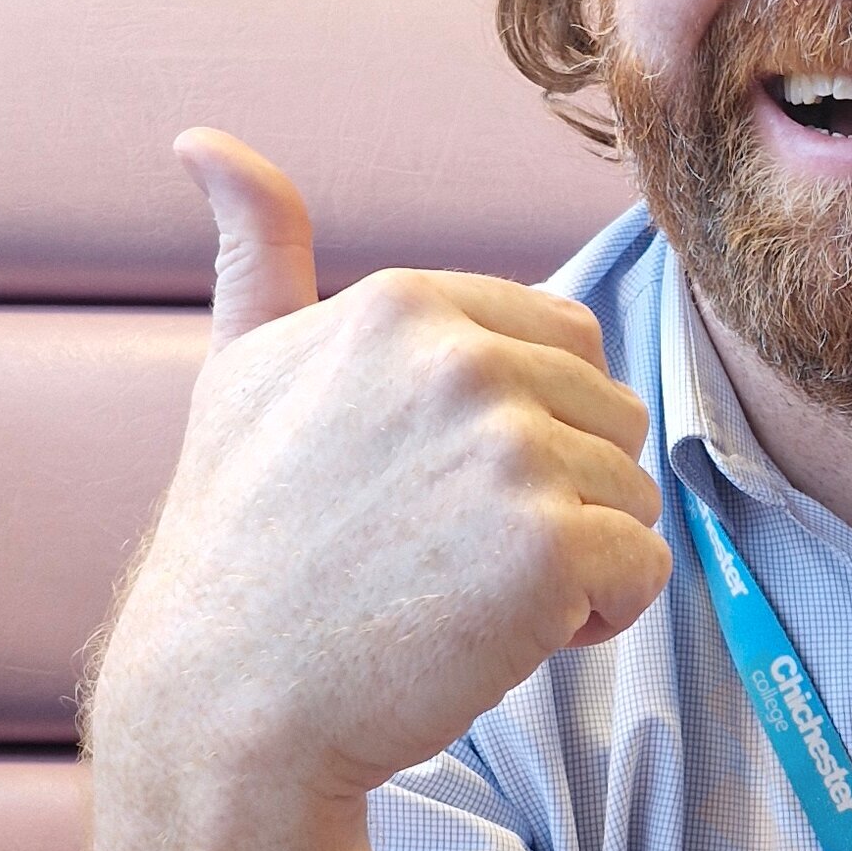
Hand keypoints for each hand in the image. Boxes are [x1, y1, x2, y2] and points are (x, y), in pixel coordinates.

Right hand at [105, 130, 671, 800]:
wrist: (226, 707)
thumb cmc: (240, 548)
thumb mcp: (240, 373)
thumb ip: (258, 256)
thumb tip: (207, 143)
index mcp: (405, 302)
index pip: (564, 339)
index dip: (525, 428)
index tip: (429, 490)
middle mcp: (461, 359)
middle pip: (610, 415)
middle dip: (558, 491)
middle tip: (444, 555)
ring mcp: (511, 450)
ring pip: (632, 495)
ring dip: (575, 562)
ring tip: (462, 596)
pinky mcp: (551, 548)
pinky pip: (645, 572)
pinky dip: (595, 620)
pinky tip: (499, 640)